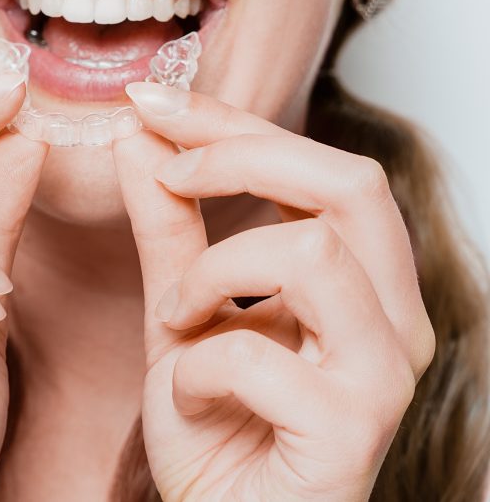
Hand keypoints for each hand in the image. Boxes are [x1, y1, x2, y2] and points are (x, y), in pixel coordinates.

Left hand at [113, 82, 434, 500]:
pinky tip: (191, 395)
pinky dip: (198, 365)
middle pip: (349, 183)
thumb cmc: (217, 427)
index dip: (233, 121)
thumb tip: (140, 135)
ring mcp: (380, 378)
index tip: (151, 99)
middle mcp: (393, 322)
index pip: (319, 165)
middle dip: (242, 157)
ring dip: (217, 270)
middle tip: (168, 169)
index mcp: (362, 283)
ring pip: (317, 253)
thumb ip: (169, 226)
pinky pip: (260, 356)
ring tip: (180, 317)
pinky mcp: (350, 434)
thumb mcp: (180, 310)